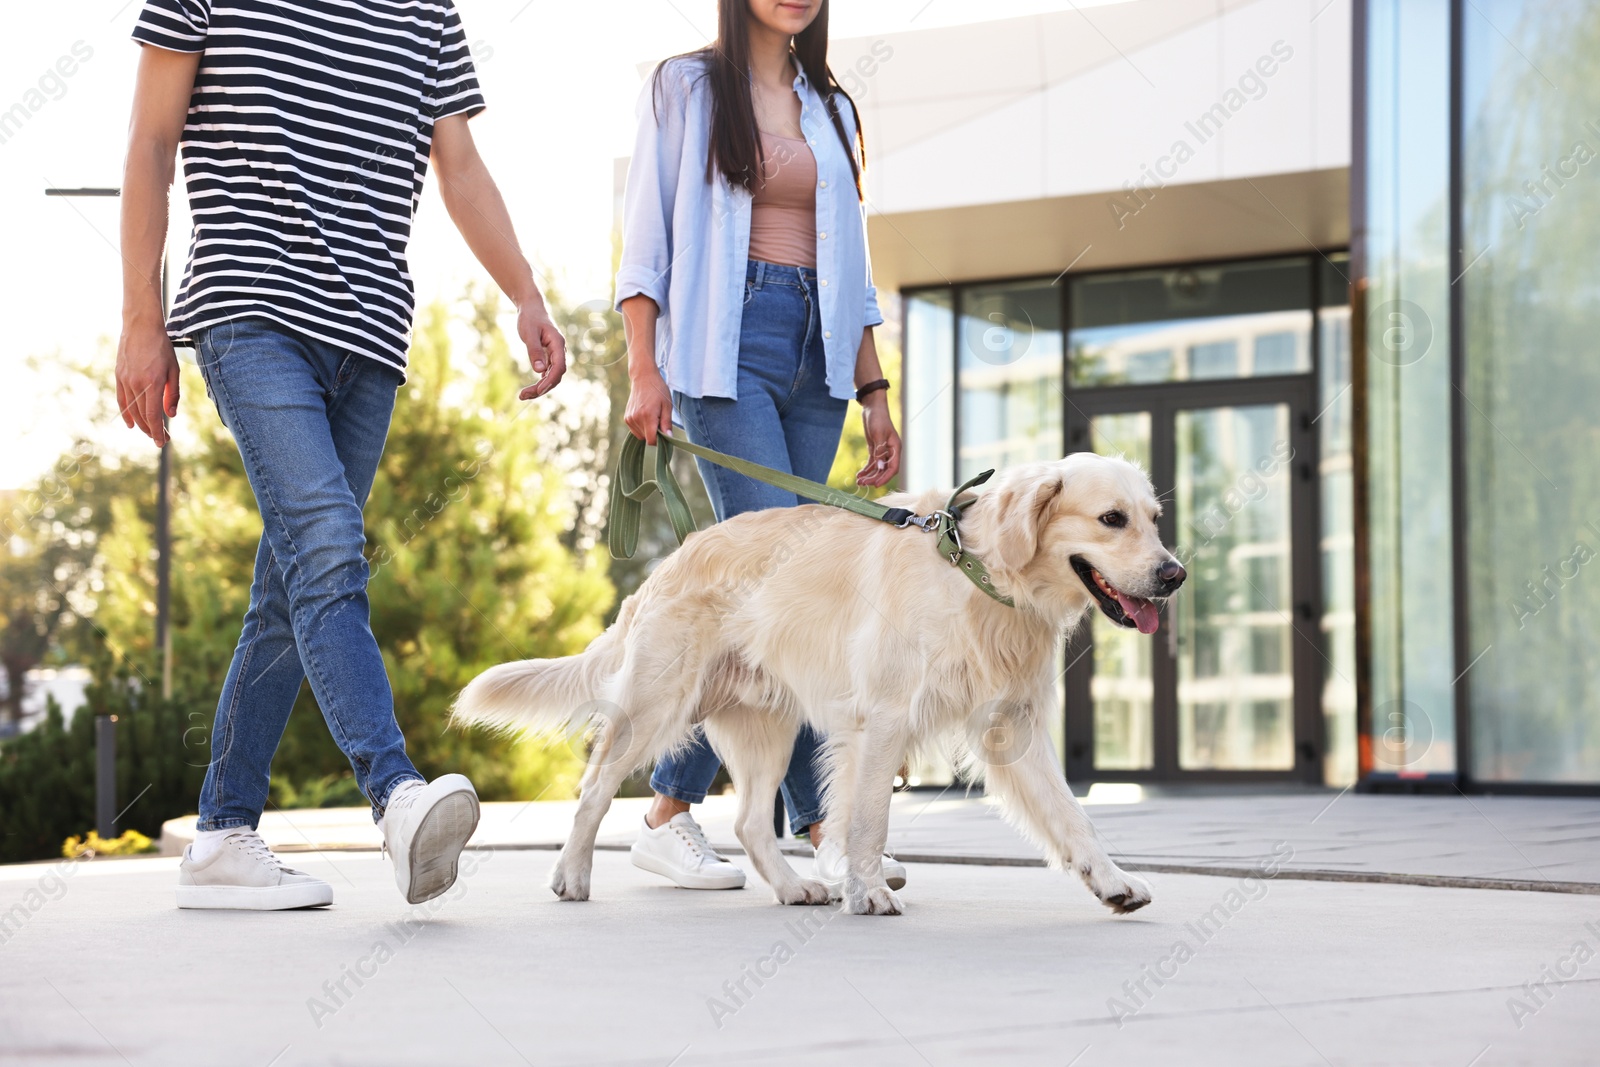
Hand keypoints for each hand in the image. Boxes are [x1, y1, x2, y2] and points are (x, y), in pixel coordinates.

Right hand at [116, 316, 180, 446]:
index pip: (154, 415)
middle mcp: (136, 384)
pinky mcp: (118, 376)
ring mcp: (125, 380)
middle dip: (151, 430)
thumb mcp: (173, 370)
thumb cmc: (161, 348)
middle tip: (160, 439)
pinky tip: (131, 423)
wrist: (140, 327)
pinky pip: (121, 400)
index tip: (162, 442)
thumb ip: (172, 394)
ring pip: (131, 409)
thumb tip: (171, 415)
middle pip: (142, 415)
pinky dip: (126, 413)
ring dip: (140, 424)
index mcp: (152, 383)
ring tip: (149, 432)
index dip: (157, 431)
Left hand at [516, 299, 567, 400]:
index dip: (549, 381)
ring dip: (540, 388)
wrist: (532, 308)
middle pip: (556, 376)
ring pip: (551, 377)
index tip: (537, 390)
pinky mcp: (548, 357)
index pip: (559, 367)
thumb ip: (534, 351)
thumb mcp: (529, 333)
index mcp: (557, 344)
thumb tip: (539, 371)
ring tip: (523, 396)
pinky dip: (539, 383)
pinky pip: (547, 374)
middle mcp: (559, 351)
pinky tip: (528, 390)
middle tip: (523, 396)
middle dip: (542, 388)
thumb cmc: (530, 318)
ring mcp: (554, 355)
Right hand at [624, 367, 672, 444]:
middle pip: (646, 438)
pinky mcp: (626, 418)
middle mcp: (636, 419)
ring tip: (652, 416)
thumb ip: (667, 423)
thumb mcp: (667, 405)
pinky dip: (641, 427)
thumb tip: (669, 437)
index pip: (651, 440)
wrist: (643, 378)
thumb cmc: (658, 390)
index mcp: (647, 416)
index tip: (664, 432)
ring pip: (640, 435)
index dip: (659, 440)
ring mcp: (629, 419)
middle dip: (654, 434)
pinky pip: (635, 430)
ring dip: (647, 430)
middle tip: (658, 419)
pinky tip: (645, 416)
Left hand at [856, 393, 900, 487]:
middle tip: (863, 484)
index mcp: (895, 448)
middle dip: (874, 478)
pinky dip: (866, 469)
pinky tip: (859, 475)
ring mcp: (883, 451)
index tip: (876, 485)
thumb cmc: (878, 419)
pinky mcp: (875, 449)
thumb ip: (879, 451)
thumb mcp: (878, 434)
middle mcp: (891, 452)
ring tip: (859, 482)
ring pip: (878, 468)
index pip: (893, 468)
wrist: (872, 408)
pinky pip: (872, 463)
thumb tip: (880, 467)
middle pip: (884, 470)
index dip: (885, 477)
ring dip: (869, 475)